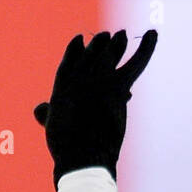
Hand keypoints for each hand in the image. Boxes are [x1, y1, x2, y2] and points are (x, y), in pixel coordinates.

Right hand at [33, 29, 157, 187]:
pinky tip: (153, 34)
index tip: (79, 39)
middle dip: (99, 44)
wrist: (82, 157)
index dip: (75, 49)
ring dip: (118, 44)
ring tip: (122, 34)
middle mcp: (79, 78)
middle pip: (92, 55)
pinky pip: (137, 62)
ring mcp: (98, 80)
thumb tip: (39, 108)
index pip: (70, 61)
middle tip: (106, 35)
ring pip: (111, 54)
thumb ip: (47, 114)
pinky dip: (147, 47)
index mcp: (62, 87)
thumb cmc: (66, 149)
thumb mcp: (52, 127)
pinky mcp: (117, 86)